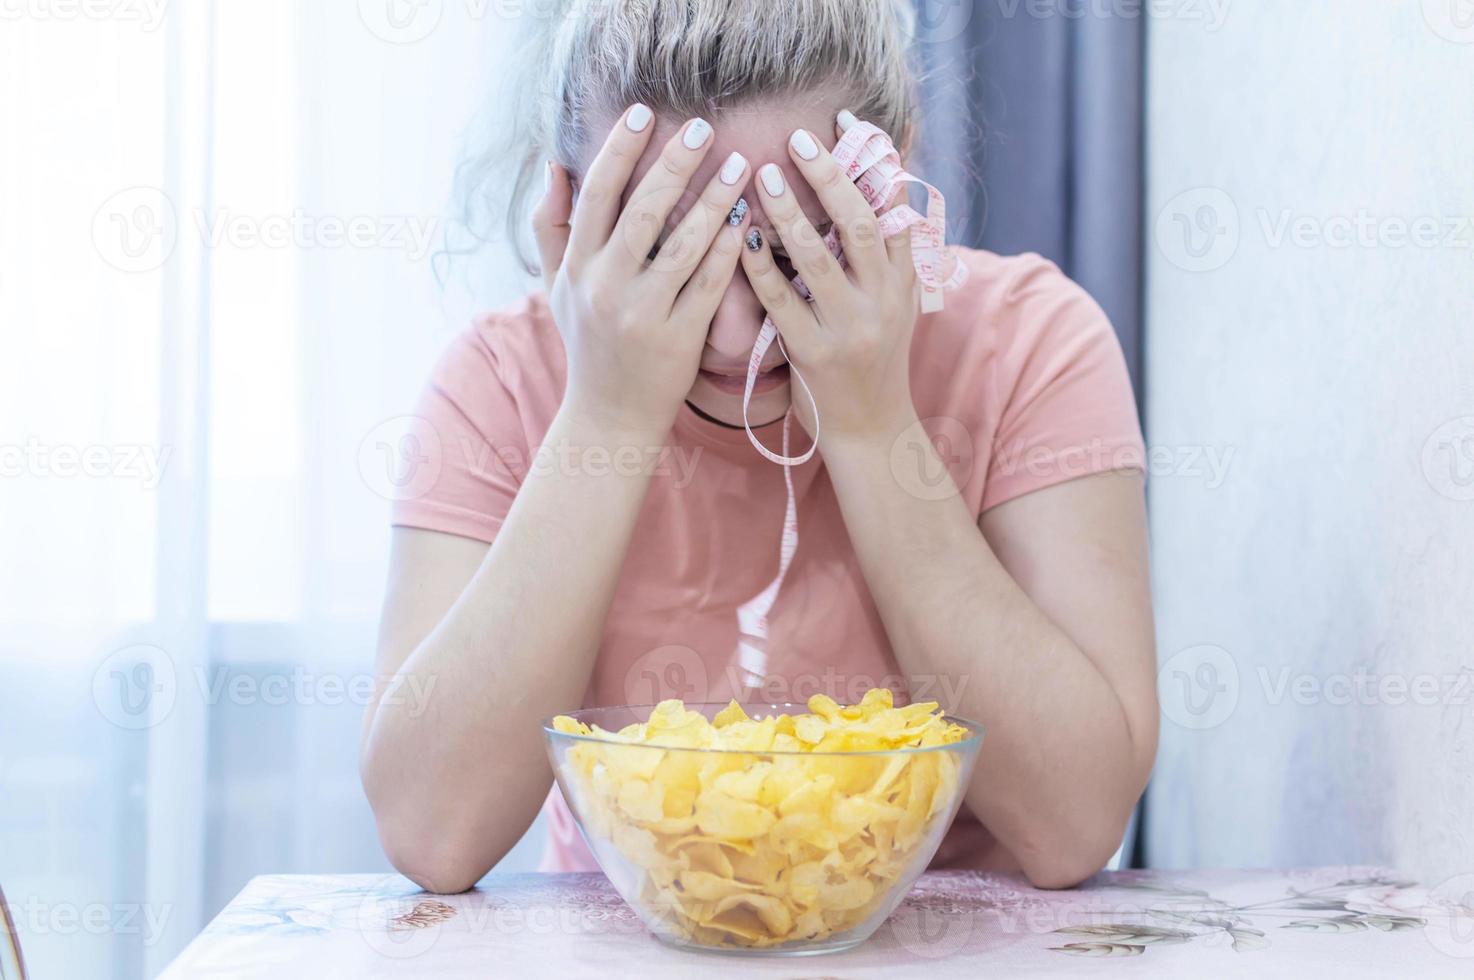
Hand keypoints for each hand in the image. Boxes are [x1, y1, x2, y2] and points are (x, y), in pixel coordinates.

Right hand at [532, 106, 751, 435]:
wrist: (609, 415)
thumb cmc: (588, 342)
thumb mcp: (558, 285)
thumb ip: (552, 224)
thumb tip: (556, 163)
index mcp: (578, 268)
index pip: (597, 194)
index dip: (619, 149)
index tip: (644, 113)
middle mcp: (606, 287)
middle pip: (642, 212)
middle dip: (673, 165)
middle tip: (702, 127)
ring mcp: (644, 314)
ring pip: (683, 246)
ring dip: (714, 200)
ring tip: (742, 164)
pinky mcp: (680, 338)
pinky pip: (710, 284)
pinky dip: (730, 249)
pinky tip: (748, 219)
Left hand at [739, 112, 919, 442]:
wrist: (870, 431)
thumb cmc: (873, 359)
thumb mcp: (895, 305)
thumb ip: (884, 256)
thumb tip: (871, 186)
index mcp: (905, 283)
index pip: (894, 208)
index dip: (872, 161)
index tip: (844, 121)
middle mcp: (883, 301)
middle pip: (861, 224)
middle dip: (830, 176)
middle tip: (798, 139)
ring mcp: (849, 328)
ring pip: (819, 258)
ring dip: (789, 212)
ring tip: (764, 174)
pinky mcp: (813, 354)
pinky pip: (781, 299)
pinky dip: (760, 264)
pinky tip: (742, 234)